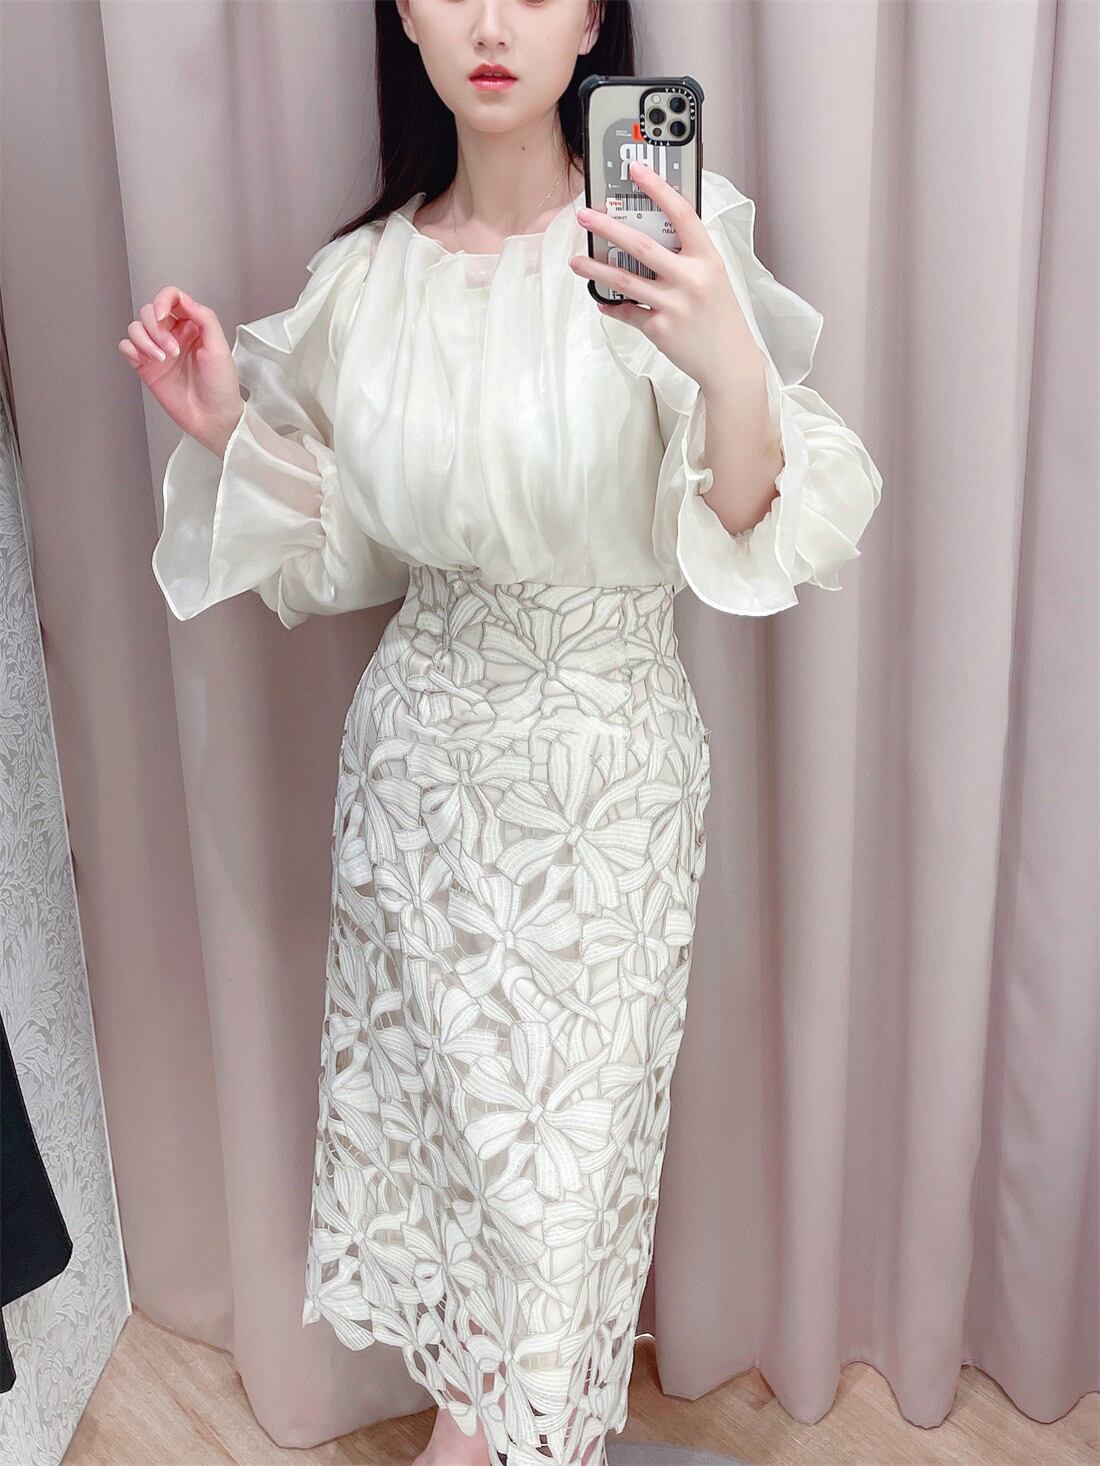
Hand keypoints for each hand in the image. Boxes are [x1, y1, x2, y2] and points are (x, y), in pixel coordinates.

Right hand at [119, 288, 243, 456]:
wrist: (212, 417)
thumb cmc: (220, 386)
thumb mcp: (219, 347)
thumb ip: (204, 318)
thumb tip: (184, 299)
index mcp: (192, 325)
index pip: (172, 298)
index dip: (162, 301)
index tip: (163, 317)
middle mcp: (173, 334)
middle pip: (149, 311)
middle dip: (156, 329)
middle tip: (172, 351)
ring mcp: (158, 349)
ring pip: (135, 327)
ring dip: (145, 340)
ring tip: (163, 359)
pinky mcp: (145, 366)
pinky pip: (126, 346)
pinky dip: (132, 349)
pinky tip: (147, 361)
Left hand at [569, 160, 763, 396]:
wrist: (730, 362)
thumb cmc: (721, 318)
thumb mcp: (713, 278)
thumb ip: (688, 258)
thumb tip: (651, 238)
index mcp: (707, 258)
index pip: (681, 213)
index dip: (657, 189)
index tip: (635, 170)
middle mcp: (691, 278)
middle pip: (641, 245)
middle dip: (608, 227)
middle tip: (585, 216)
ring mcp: (674, 305)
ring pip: (625, 280)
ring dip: (596, 269)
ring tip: (577, 260)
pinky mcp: (660, 329)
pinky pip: (628, 312)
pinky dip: (613, 307)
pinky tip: (602, 301)